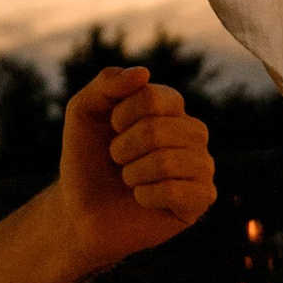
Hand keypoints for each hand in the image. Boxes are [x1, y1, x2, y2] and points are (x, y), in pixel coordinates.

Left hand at [57, 66, 217, 265]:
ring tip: (130, 179)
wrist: (81, 210)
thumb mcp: (84, 111)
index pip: (154, 97)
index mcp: (171, 106)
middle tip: (118, 160)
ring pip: (167, 161)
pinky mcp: (201, 200)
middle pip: (159, 130)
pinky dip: (145, 196)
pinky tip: (142, 199)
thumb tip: (143, 72)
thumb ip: (107, 83)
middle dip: (123, 148)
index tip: (112, 129)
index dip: (122, 115)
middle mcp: (193, 132)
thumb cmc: (86, 158)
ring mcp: (201, 166)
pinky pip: (176, 192)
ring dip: (133, 173)